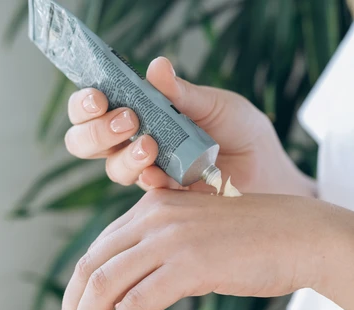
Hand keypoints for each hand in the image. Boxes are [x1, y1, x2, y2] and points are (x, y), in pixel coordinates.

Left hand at [47, 190, 320, 309]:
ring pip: (104, 286)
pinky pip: (134, 304)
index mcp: (153, 206)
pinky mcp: (189, 264)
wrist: (304, 235)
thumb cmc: (256, 240)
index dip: (76, 293)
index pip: (97, 251)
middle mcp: (153, 216)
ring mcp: (170, 238)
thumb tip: (134, 291)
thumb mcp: (198, 236)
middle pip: (90, 268)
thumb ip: (163, 252)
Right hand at [64, 56, 313, 195]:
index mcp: (143, 112)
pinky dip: (148, 179)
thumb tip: (156, 67)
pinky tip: (160, 173)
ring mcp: (150, 171)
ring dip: (124, 156)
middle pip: (87, 142)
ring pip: (113, 168)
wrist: (267, 168)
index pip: (94, 107)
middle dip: (96, 132)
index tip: (100, 96)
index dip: (86, 104)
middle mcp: (137, 142)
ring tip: (150, 145)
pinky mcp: (166, 197)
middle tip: (126, 120)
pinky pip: (144, 191)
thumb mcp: (215, 104)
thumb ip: (183, 93)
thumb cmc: (241, 130)